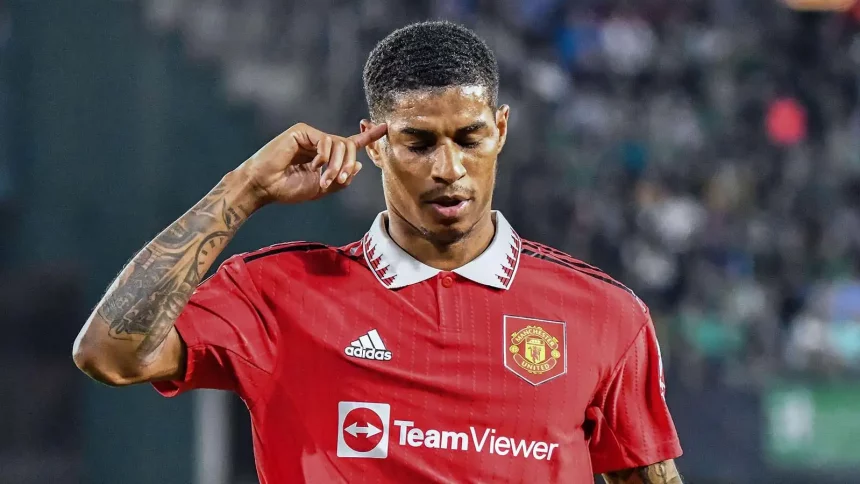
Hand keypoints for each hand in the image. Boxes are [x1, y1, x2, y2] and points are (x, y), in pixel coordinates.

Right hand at [236, 122, 387, 206]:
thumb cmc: (288, 189)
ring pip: (340, 144)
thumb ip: (342, 178)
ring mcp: (311, 136)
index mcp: (324, 156)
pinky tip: (314, 166)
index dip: (368, 137)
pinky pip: (327, 141)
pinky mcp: (302, 131)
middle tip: (341, 180)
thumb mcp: (321, 188)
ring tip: (324, 179)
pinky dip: (325, 157)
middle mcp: (319, 143)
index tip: (385, 127)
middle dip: (349, 164)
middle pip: (349, 146)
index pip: (350, 144)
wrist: (265, 187)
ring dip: (337, 165)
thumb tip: (360, 164)